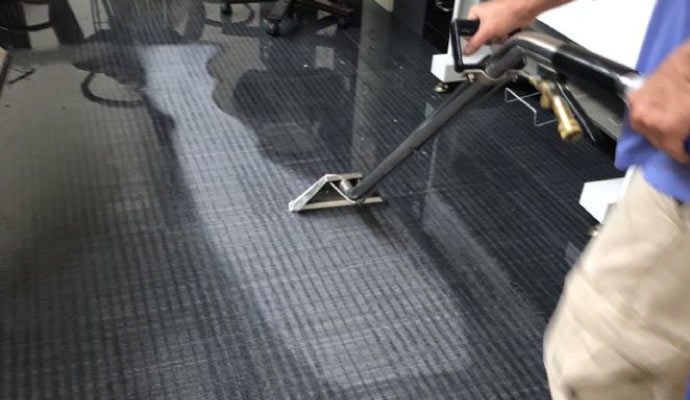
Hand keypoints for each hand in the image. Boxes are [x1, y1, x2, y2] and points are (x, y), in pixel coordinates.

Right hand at [463, 0, 537, 54]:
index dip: (473, 39)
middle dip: (488, 39)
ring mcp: (494, 20)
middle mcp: (484, 15)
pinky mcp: (503, 24)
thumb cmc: (508, 12)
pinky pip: (499, 36)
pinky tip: (507, 33)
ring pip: (491, 38)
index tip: (479, 41)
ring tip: (502, 33)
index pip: (467, 32)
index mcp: (475, 12)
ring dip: (497, 39)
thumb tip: (467, 51)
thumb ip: (475, 43)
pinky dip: (503, 37)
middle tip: (493, 35)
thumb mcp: (487, 31)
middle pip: (480, 36)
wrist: (525, 10)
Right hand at [628, 46, 689, 163]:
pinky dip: (645, 115)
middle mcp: (648, 122)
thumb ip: (687, 132)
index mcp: (668, 128)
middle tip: (678, 140)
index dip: (682, 156)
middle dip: (669, 143)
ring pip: (643, 129)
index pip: (672, 152)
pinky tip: (655, 112)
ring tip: (665, 127)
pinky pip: (638, 112)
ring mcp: (638, 108)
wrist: (688, 62)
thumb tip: (686, 137)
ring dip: (654, 130)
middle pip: (656, 142)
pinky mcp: (635, 95)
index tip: (687, 156)